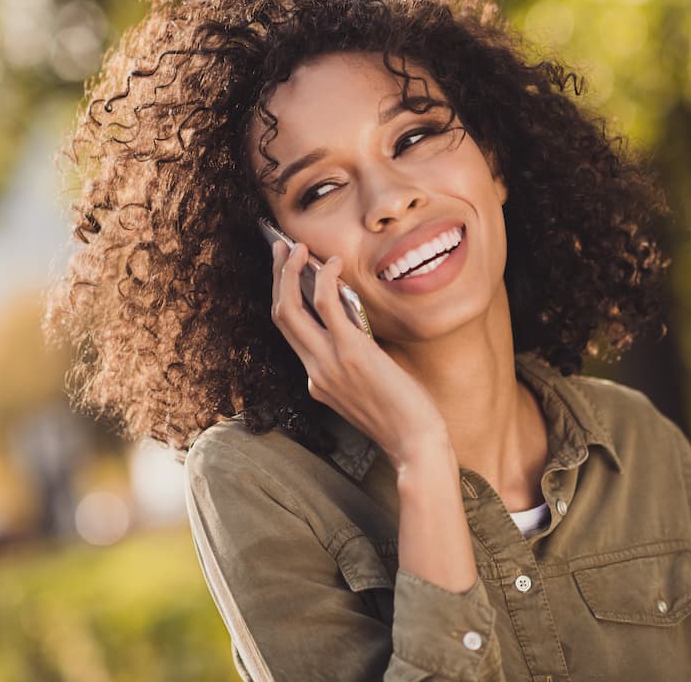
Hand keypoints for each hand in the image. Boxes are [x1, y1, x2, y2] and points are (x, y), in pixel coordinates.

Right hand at [270, 241, 449, 467]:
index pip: (290, 334)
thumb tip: (356, 323)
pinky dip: (324, 278)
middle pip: (280, 316)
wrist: (415, 442)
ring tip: (299, 247)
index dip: (285, 298)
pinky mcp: (351, 352)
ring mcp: (328, 363)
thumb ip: (353, 361)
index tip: (287, 272)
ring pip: (290, 309)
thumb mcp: (366, 388)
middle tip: (281, 247)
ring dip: (290, 271)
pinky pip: (325, 305)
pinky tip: (333, 264)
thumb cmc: (402, 415)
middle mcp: (314, 371)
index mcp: (316, 380)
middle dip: (276, 277)